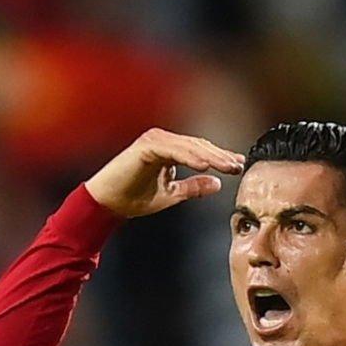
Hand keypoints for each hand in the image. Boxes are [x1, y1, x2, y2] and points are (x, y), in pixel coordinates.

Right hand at [85, 130, 244, 219]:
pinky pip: (173, 150)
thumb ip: (193, 187)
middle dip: (219, 155)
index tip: (238, 165)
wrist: (108, 203)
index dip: (219, 158)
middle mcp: (163, 141)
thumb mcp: (171, 195)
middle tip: (238, 164)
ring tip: (227, 165)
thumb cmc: (133, 199)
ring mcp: (154, 141)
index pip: (199, 151)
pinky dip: (189, 156)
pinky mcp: (146, 147)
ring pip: (188, 146)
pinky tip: (204, 165)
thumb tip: (217, 183)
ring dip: (209, 155)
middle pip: (198, 145)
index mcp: (169, 150)